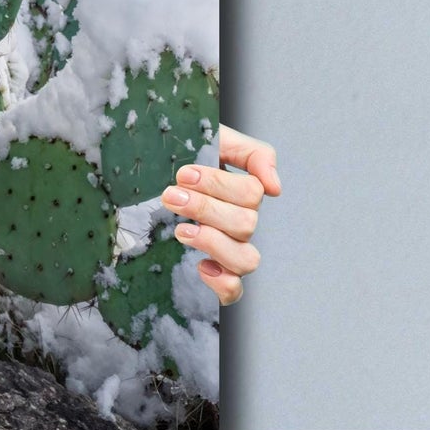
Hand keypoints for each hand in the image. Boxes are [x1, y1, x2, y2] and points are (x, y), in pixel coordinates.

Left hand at [161, 124, 279, 306]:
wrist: (154, 172)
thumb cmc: (188, 157)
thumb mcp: (218, 139)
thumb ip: (253, 153)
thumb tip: (275, 187)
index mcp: (244, 193)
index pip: (251, 194)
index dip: (218, 185)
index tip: (183, 174)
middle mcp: (241, 223)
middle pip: (245, 225)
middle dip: (205, 208)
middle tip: (171, 195)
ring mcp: (231, 250)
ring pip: (246, 260)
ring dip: (213, 243)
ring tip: (181, 231)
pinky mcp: (216, 273)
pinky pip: (233, 291)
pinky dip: (222, 283)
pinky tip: (201, 267)